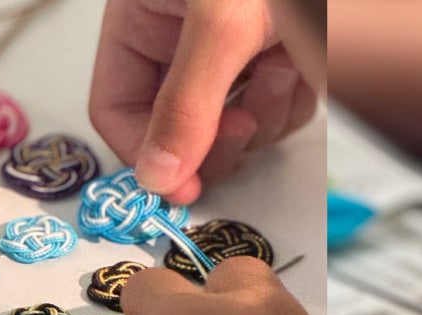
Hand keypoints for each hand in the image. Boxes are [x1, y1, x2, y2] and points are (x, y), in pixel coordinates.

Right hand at [89, 0, 317, 203]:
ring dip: (267, 110)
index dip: (149, 156)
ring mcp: (234, 54)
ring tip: (282, 60)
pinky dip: (296, 95)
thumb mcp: (221, 24)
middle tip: (242, 119)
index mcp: (144, 19)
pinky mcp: (277, 60)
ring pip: (237, 128)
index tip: (182, 188)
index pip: (119, 109)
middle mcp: (184, 41)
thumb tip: (159, 174)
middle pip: (183, 131)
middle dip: (220, 134)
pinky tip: (301, 56)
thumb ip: (186, 104)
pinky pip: (280, 111)